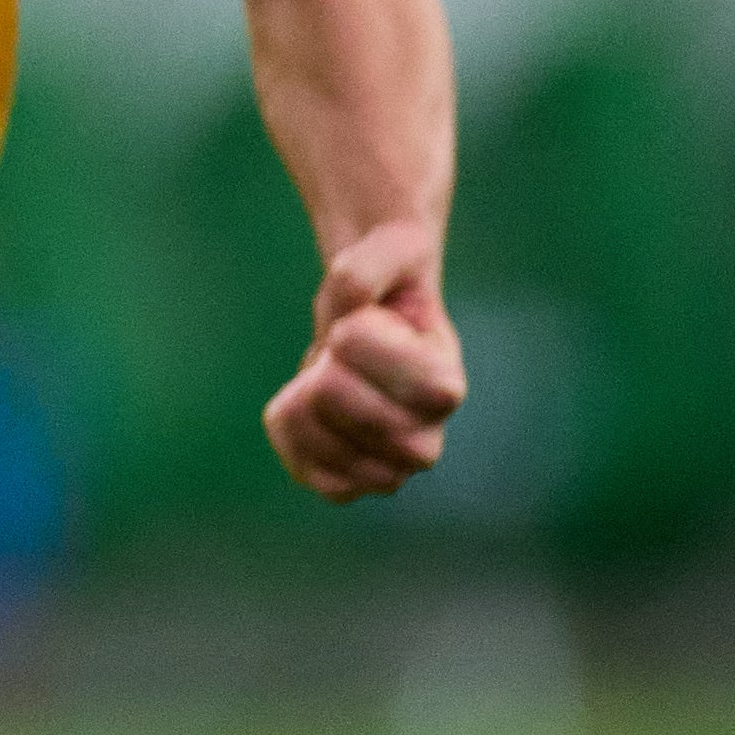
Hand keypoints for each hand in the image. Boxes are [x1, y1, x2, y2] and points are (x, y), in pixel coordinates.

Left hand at [265, 216, 458, 502]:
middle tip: (337, 355)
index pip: (383, 371)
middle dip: (323, 366)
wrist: (370, 318)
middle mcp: (427, 439)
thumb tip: (345, 319)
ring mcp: (389, 468)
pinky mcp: (352, 482)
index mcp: (444, 385)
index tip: (358, 324)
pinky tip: (298, 406)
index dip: (353, 336)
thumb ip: (363, 271)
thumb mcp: (382, 252)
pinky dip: (290, 435)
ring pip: (324, 450)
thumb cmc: (384, 284)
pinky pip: (310, 474)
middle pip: (340, 404)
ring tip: (321, 379)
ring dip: (302, 403)